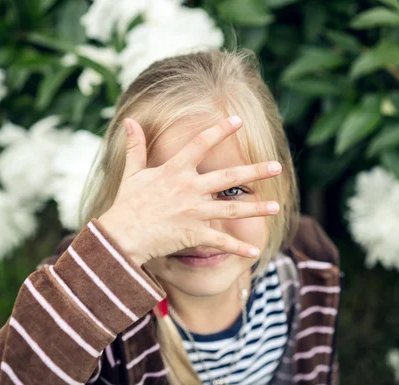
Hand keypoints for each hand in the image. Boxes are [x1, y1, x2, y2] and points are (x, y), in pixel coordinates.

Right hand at [97, 116, 281, 265]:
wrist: (121, 236)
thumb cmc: (126, 204)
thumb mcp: (131, 173)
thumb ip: (136, 147)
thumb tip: (129, 120)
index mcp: (174, 170)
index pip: (201, 144)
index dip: (220, 131)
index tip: (238, 120)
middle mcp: (189, 189)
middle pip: (228, 177)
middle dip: (254, 171)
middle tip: (277, 165)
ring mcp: (193, 212)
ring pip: (231, 209)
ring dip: (256, 208)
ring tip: (276, 206)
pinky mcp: (194, 234)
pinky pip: (220, 242)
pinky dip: (238, 248)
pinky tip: (255, 251)